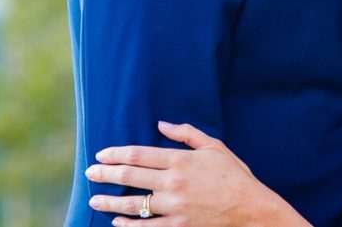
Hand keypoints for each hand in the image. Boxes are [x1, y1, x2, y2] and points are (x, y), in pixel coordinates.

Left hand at [86, 121, 308, 226]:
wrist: (251, 209)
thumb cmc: (234, 175)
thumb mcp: (214, 147)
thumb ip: (186, 134)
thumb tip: (161, 124)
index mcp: (181, 160)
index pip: (139, 155)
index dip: (116, 153)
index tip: (101, 154)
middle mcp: (174, 182)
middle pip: (131, 176)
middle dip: (106, 173)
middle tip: (89, 172)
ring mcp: (175, 207)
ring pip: (134, 204)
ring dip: (110, 201)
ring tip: (94, 199)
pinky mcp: (179, 226)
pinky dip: (129, 225)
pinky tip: (116, 221)